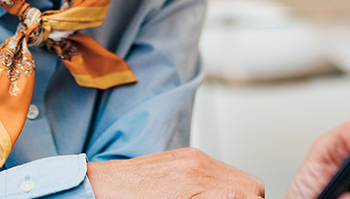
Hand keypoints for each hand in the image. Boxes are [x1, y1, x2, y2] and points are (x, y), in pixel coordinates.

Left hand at [87, 147, 264, 198]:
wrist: (99, 189)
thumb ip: (210, 198)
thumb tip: (229, 197)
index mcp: (193, 186)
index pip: (246, 195)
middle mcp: (196, 167)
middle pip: (250, 186)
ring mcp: (191, 158)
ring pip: (239, 177)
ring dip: (238, 193)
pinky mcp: (185, 155)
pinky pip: (219, 168)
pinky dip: (221, 183)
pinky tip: (207, 195)